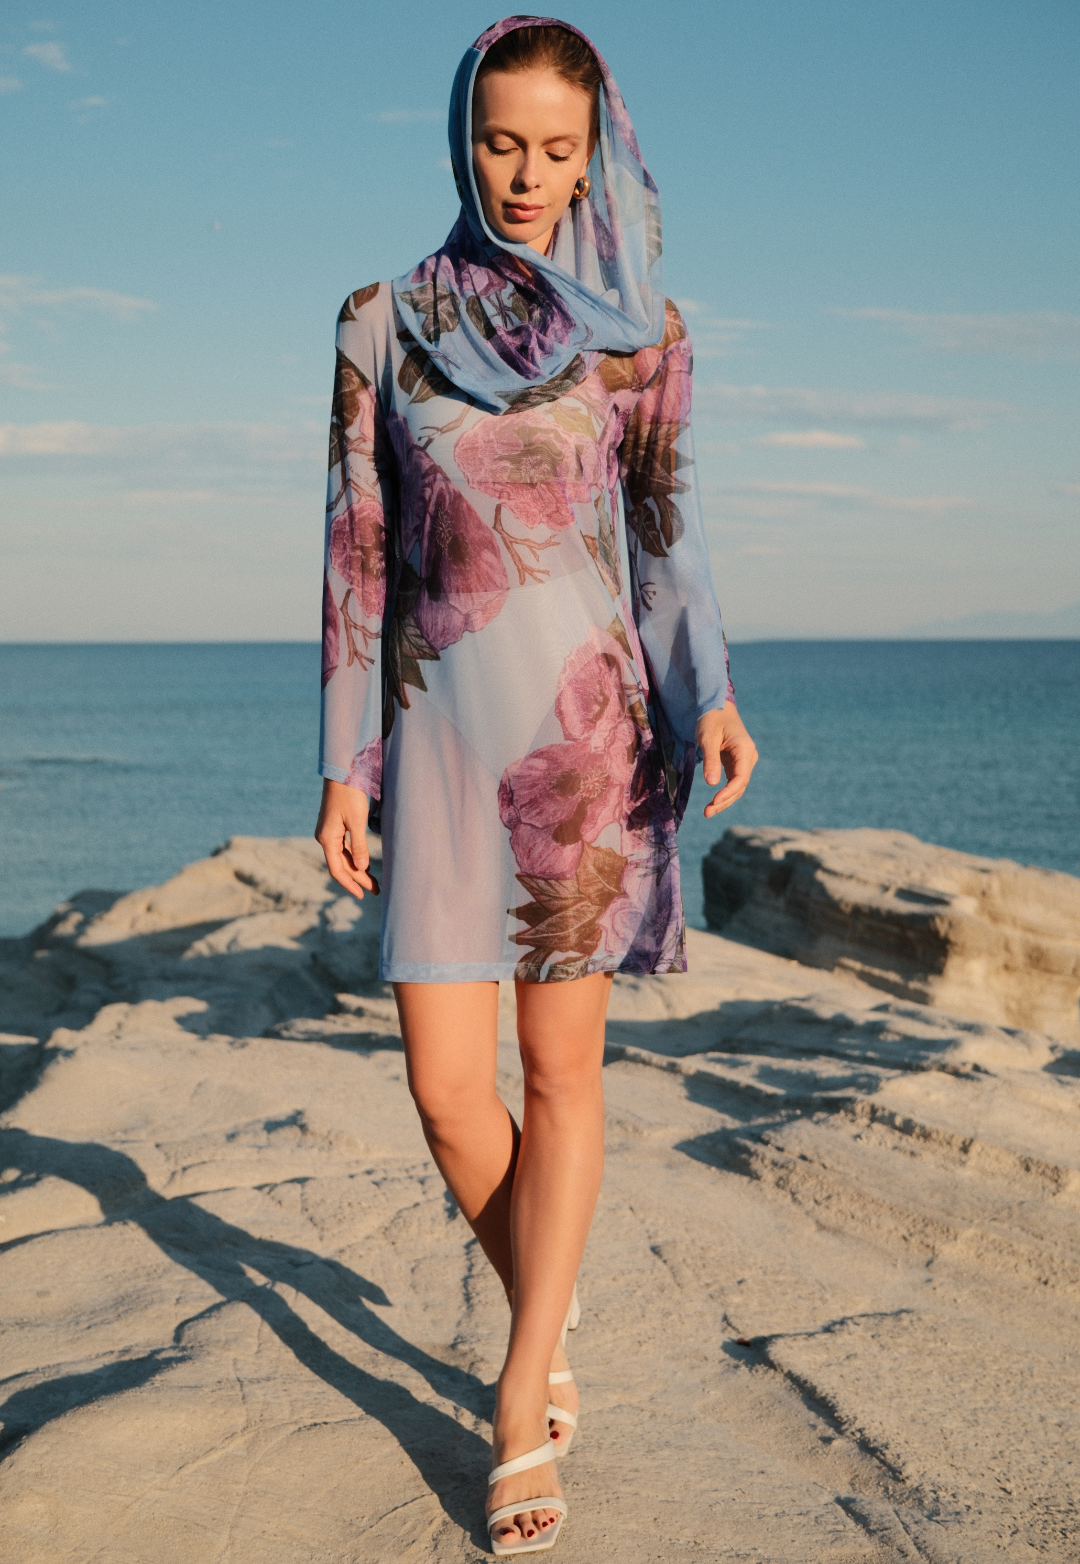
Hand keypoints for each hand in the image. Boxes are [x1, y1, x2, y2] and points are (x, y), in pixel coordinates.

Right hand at [315, 778, 379, 898]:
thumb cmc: (350, 794)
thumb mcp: (357, 821)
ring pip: (343, 857)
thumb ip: (359, 846)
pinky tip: (364, 864)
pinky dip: (354, 857)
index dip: (350, 884)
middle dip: (358, 878)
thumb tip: (361, 868)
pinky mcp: (334, 826)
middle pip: (341, 865)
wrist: (343, 771)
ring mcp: (329, 832)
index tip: (363, 895)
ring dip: (357, 869)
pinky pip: (344, 848)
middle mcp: (325, 837)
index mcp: (327, 839)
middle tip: (377, 890)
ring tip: (373, 881)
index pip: (337, 869)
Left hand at [696, 704, 758, 817]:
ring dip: (724, 800)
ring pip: (737, 786)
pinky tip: (713, 802)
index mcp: (744, 750)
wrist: (716, 707)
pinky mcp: (737, 763)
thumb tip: (711, 784)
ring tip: (708, 812)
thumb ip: (710, 760)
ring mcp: (744, 760)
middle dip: (724, 801)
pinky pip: (733, 782)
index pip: (741, 778)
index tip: (714, 801)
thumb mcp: (707, 738)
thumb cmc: (711, 719)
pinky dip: (724, 793)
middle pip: (740, 786)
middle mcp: (748, 757)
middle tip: (707, 813)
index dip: (728, 792)